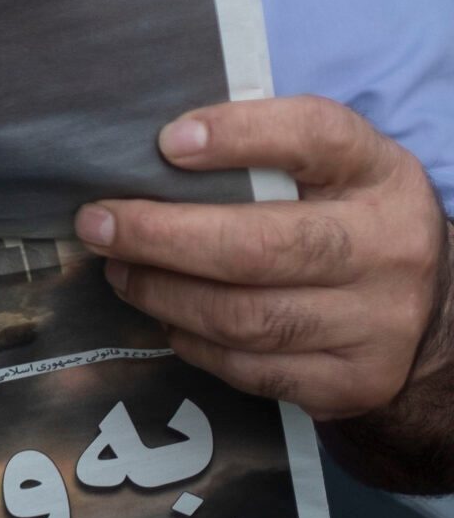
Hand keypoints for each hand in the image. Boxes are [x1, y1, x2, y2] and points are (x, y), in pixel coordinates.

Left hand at [77, 97, 453, 421]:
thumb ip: (259, 153)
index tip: (166, 142)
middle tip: (97, 224)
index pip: (314, 137)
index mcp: (379, 175)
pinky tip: (169, 318)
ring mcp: (377, 323)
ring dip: (163, 294)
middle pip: (258, 246)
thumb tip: (147, 152)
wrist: (427, 312)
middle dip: (160, 236)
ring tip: (120, 272)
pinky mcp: (352, 382)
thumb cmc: (344, 220)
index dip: (238, 136)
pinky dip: (194, 343)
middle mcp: (389, 248)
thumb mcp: (328, 171)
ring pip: (245, 317)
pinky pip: (250, 369)